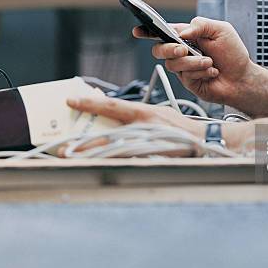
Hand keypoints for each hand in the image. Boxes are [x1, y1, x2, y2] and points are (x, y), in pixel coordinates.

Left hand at [65, 95, 251, 153]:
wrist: (204, 141)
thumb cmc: (177, 126)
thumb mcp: (156, 113)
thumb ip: (133, 113)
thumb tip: (107, 109)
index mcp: (145, 113)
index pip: (113, 106)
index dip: (91, 103)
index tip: (70, 100)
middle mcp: (145, 128)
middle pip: (108, 135)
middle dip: (84, 143)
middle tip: (64, 147)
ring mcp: (149, 146)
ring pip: (114, 152)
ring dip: (93, 157)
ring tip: (75, 160)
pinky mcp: (153, 160)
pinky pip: (127, 164)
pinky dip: (112, 165)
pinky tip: (98, 167)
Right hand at [134, 17, 258, 105]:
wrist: (242, 78)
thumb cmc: (233, 54)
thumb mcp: (221, 30)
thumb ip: (201, 25)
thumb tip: (182, 32)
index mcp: (187, 36)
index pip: (163, 32)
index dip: (147, 31)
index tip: (138, 31)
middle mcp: (182, 52)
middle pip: (159, 49)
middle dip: (169, 48)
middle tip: (184, 49)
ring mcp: (184, 68)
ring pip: (173, 64)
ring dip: (193, 62)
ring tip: (210, 62)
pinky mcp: (188, 82)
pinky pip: (185, 76)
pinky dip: (200, 72)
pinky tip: (212, 72)